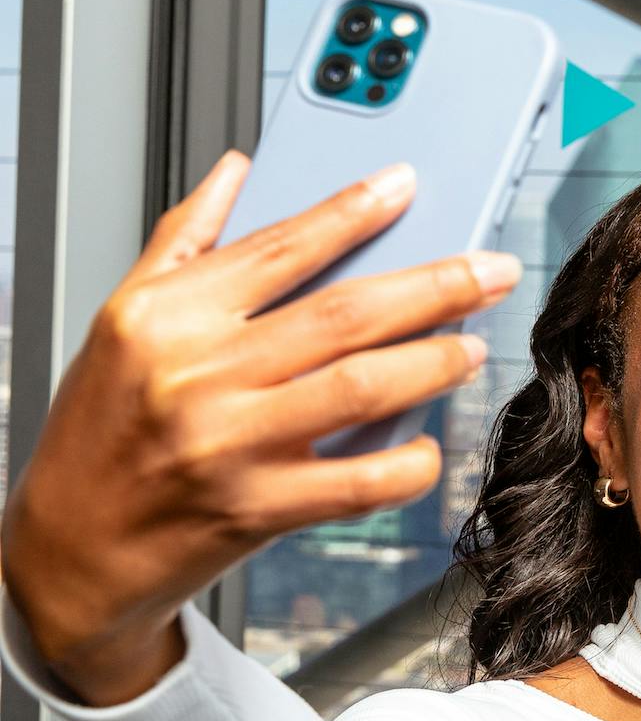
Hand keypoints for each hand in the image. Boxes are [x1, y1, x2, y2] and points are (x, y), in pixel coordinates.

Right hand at [0, 150, 521, 704]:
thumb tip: (236, 169)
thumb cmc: (100, 431)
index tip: (408, 185)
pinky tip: (427, 446)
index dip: (354, 211)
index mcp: (165, 317)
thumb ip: (183, 238)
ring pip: (362, 387)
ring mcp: (229, 445)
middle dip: (435, 284)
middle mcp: (197, 374)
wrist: (69, 550)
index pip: (280, 246)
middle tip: (491, 271)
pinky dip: (407, 463)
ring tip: (470, 347)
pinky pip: (358, 483)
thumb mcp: (122, 323)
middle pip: (344, 313)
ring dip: (434, 362)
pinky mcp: (255, 511)